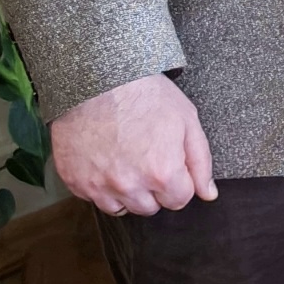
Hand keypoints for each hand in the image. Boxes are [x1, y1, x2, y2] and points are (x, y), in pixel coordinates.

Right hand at [51, 73, 217, 214]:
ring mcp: (99, 186)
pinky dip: (101, 185)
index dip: (177, 180)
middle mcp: (130, 186)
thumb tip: (208, 194)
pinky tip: (104, 159)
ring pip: (122, 207)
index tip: (168, 160)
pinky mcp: (76, 182)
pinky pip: (95, 199)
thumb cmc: (142, 93)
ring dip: (127, 191)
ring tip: (124, 158)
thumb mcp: (185, 119)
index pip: (179, 200)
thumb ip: (200, 162)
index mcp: (162, 173)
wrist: (93, 77)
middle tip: (145, 156)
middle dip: (153, 188)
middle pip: (150, 207)